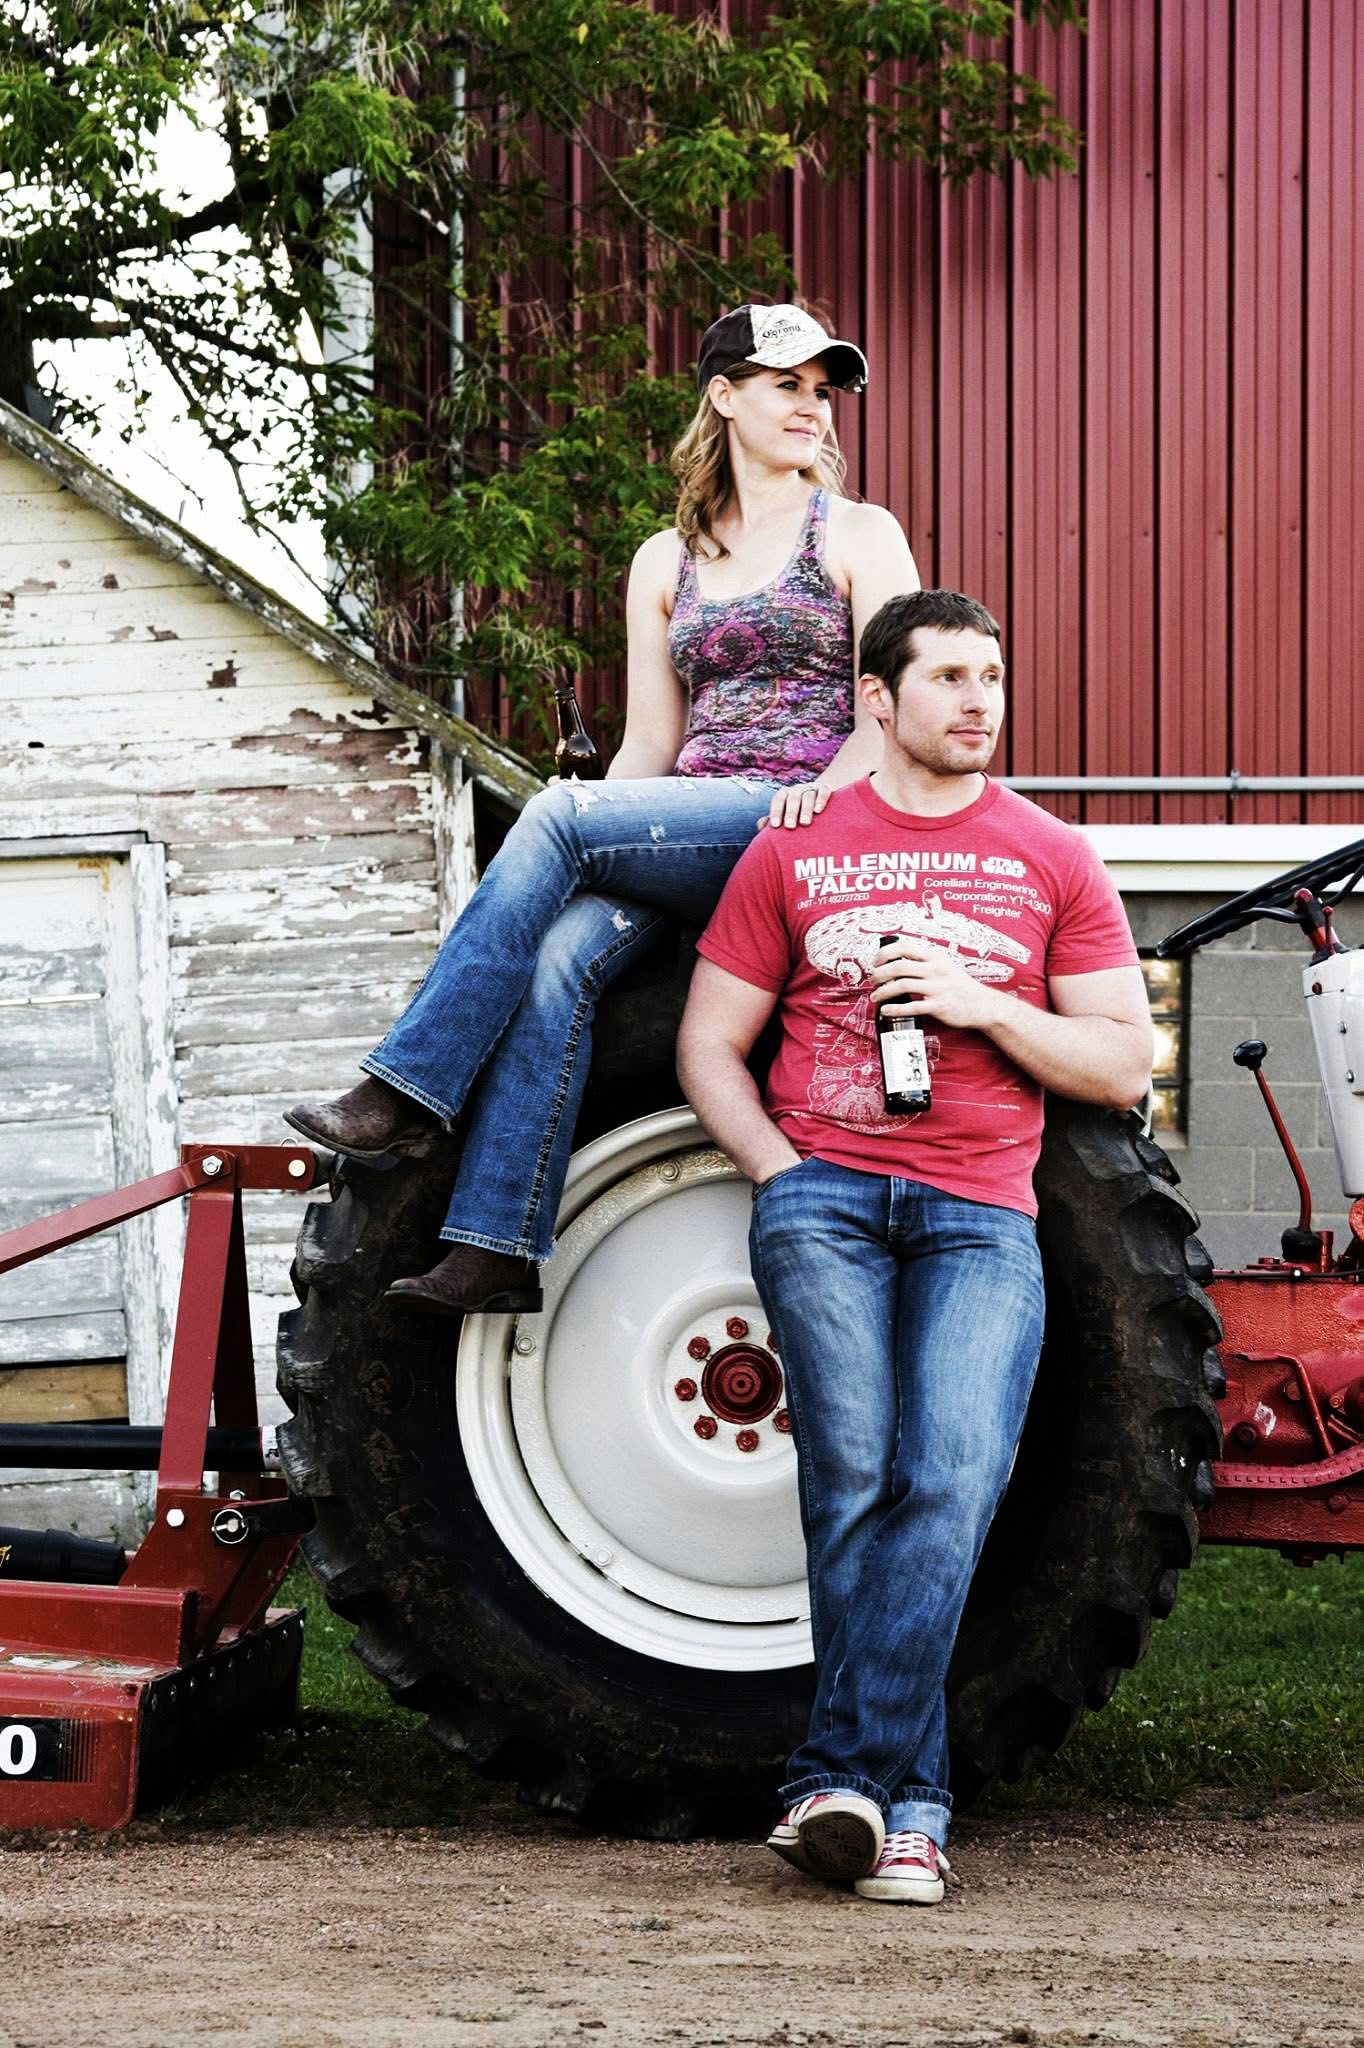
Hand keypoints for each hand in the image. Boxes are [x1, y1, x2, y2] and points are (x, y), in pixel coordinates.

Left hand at [759, 782, 831, 829]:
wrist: (819, 798)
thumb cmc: (797, 812)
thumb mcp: (784, 815)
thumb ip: (771, 820)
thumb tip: (760, 826)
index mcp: (784, 794)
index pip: (778, 800)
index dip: (776, 812)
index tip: (775, 826)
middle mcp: (796, 790)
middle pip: (792, 798)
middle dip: (791, 812)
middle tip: (790, 826)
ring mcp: (811, 788)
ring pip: (807, 796)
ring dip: (805, 809)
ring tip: (805, 823)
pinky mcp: (825, 788)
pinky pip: (823, 792)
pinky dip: (821, 800)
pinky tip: (818, 810)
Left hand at [870, 937, 1002, 1031]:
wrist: (982, 1004)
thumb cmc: (961, 986)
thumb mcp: (945, 966)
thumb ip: (925, 962)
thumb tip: (900, 960)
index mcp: (935, 957)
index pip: (905, 946)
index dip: (885, 953)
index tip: (876, 962)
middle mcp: (935, 970)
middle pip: (899, 966)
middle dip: (880, 973)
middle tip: (873, 980)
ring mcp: (937, 988)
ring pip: (902, 985)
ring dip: (883, 991)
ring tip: (875, 996)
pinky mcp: (939, 1006)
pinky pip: (912, 1006)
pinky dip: (895, 1009)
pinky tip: (885, 1010)